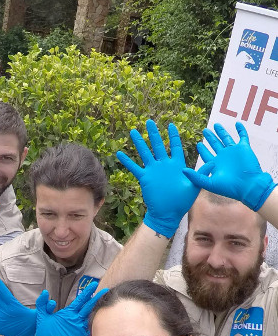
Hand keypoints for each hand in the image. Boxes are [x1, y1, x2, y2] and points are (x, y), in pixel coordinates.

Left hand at [35, 281, 106, 335]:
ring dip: (97, 310)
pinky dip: (95, 325)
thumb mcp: (41, 317)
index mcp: (68, 312)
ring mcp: (79, 327)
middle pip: (88, 306)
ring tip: (105, 302)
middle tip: (105, 290)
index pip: (80, 300)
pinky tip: (100, 319)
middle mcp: (76, 318)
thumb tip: (45, 291)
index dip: (87, 292)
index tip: (93, 284)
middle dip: (96, 298)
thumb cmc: (45, 333)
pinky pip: (90, 330)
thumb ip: (42, 304)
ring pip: (91, 316)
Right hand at [116, 121, 199, 237]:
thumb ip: (202, 173)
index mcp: (177, 165)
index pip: (176, 147)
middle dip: (154, 133)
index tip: (171, 125)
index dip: (174, 136)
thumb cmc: (182, 201)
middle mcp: (164, 165)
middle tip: (149, 122)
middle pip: (158, 145)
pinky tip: (120, 153)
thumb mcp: (195, 186)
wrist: (168, 213)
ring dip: (139, 143)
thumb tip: (214, 162)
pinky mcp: (145, 178)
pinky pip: (135, 168)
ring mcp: (154, 171)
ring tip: (133, 131)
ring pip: (145, 153)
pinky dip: (127, 161)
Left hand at [183, 121, 276, 210]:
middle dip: (210, 137)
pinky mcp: (244, 148)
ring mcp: (233, 152)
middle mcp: (223, 157)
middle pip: (215, 144)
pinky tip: (237, 123)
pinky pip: (243, 136)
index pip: (206, 154)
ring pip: (226, 138)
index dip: (202, 149)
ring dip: (221, 132)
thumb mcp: (209, 183)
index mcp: (215, 165)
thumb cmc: (228, 188)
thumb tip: (182, 170)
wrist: (247, 187)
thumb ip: (195, 176)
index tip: (198, 144)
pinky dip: (241, 130)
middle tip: (204, 130)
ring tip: (216, 125)